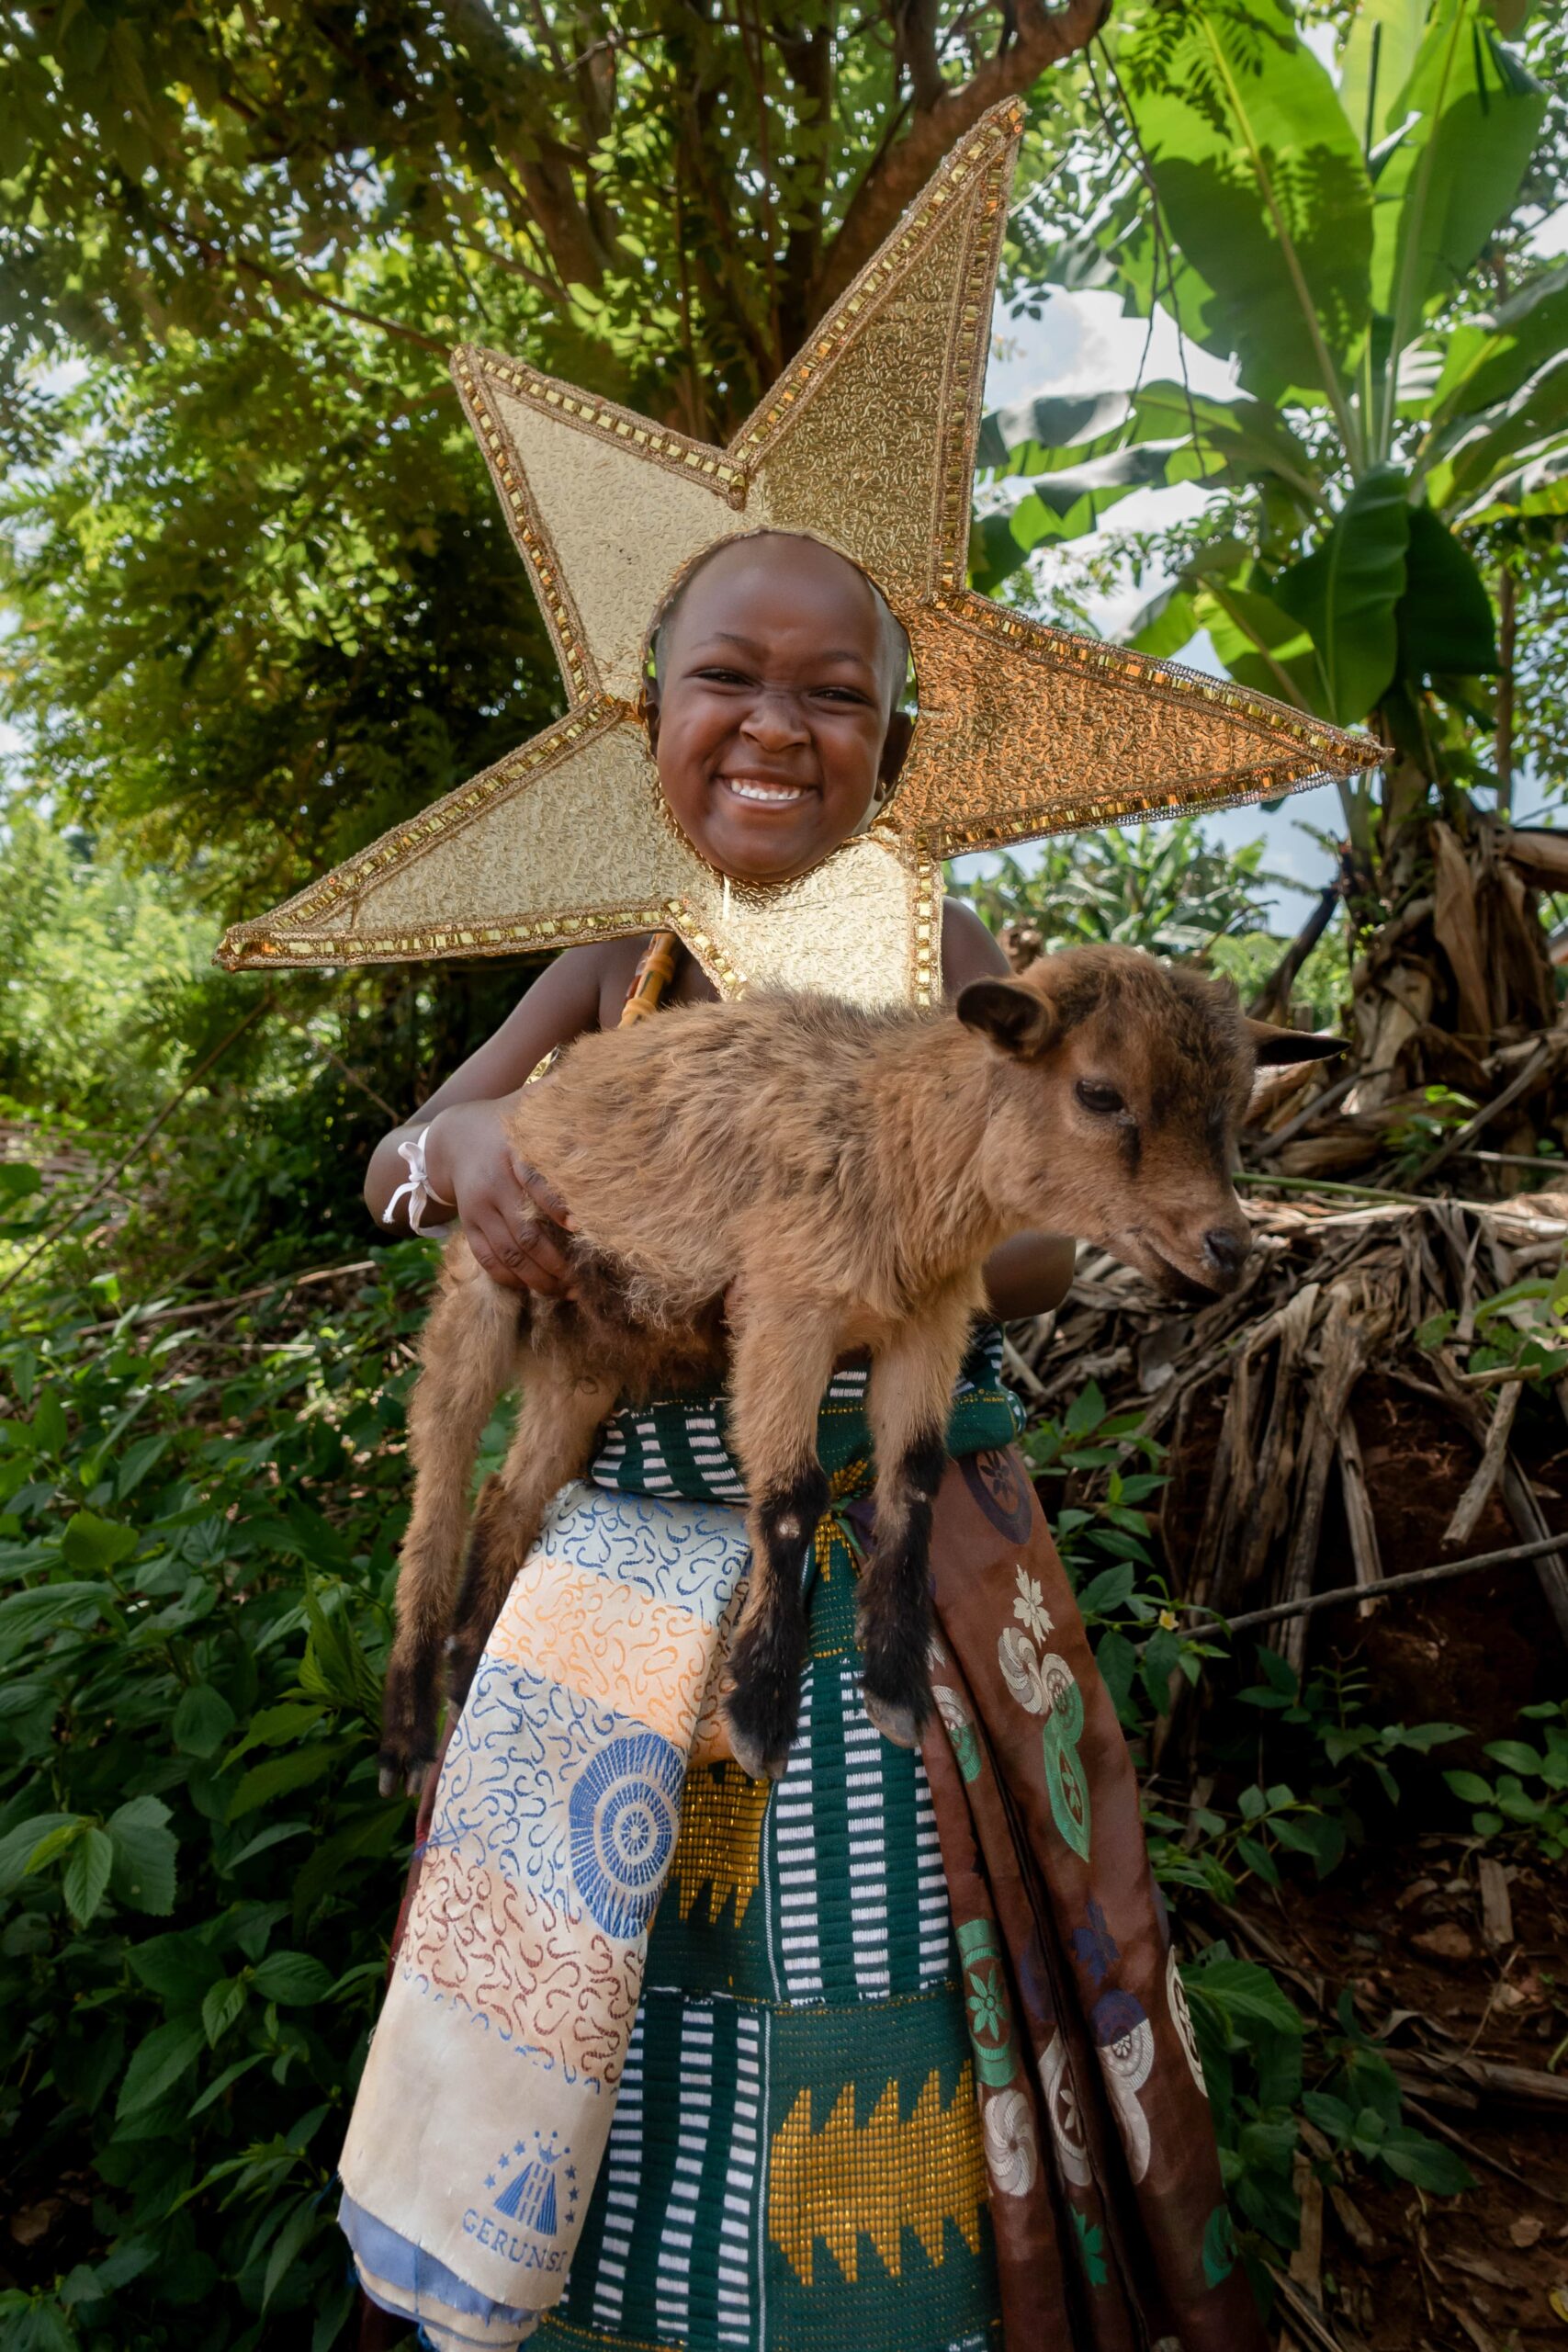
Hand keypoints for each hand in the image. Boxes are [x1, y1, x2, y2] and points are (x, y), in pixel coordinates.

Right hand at [424, 1099, 576, 1294]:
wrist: (450, 1139)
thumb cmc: (507, 1121)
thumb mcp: (529, 1103)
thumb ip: (562, 1097)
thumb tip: (607, 1076)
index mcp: (513, 1152)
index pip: (536, 1181)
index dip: (557, 1204)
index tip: (583, 1224)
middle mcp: (493, 1184)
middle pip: (525, 1231)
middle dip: (556, 1262)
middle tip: (583, 1281)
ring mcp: (478, 1209)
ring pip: (508, 1253)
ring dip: (538, 1278)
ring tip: (566, 1292)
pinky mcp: (468, 1226)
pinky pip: (487, 1260)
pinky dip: (510, 1279)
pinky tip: (533, 1288)